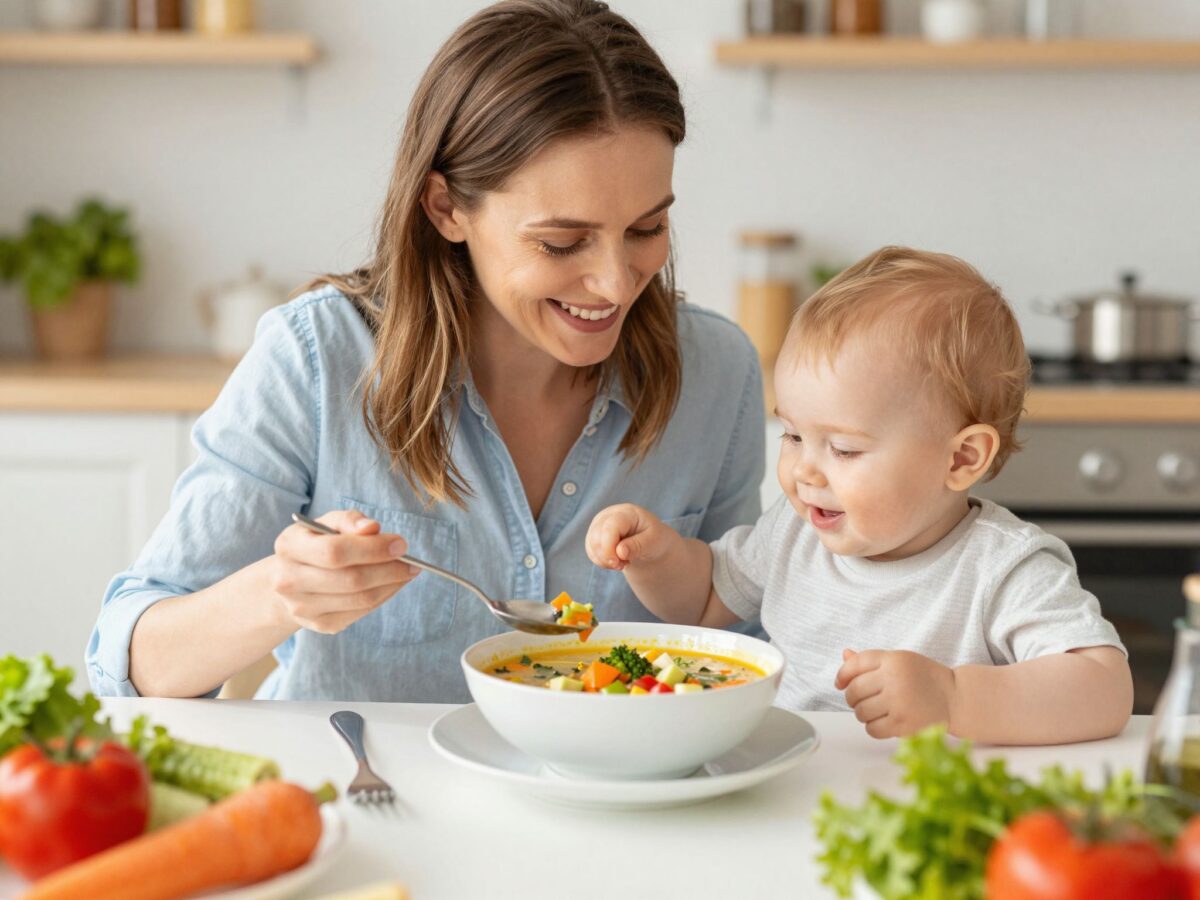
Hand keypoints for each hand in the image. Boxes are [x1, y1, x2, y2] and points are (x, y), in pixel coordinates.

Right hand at [268, 509, 420, 634]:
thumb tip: (372, 528)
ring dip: (391, 584)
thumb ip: (349, 520)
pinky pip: (361, 612)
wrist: (290, 579)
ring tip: (408, 571)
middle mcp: (288, 581)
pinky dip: (384, 596)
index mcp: (289, 547)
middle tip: (412, 562)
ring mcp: (302, 607)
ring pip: (360, 599)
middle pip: (350, 579)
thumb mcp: (327, 523)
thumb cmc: (316, 543)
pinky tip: (394, 584)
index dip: (372, 549)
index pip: (335, 552)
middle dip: (388, 569)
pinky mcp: (320, 624)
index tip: (401, 544)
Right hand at [585, 503, 676, 570]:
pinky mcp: (595, 535)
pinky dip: (601, 561)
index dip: (609, 547)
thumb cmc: (654, 539)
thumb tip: (620, 552)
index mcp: (627, 512)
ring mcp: (600, 524)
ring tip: (623, 562)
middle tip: (624, 564)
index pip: (610, 527)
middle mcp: (609, 515)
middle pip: (597, 536)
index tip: (618, 564)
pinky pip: (591, 551)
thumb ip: (638, 546)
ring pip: (591, 545)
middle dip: (608, 557)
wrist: (651, 542)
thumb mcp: (653, 542)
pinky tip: (615, 561)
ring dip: (605, 560)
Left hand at [835, 649, 956, 738]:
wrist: (956, 699)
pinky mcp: (903, 724)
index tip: (840, 683)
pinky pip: (872, 729)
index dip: (843, 674)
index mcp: (894, 659)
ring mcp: (899, 702)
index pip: (855, 664)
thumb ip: (872, 661)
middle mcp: (895, 679)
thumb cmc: (925, 678)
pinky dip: (873, 727)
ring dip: (863, 713)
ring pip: (860, 711)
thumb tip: (844, 655)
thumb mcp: (901, 661)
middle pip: (854, 690)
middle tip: (862, 700)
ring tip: (878, 710)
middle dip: (853, 697)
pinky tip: (885, 721)